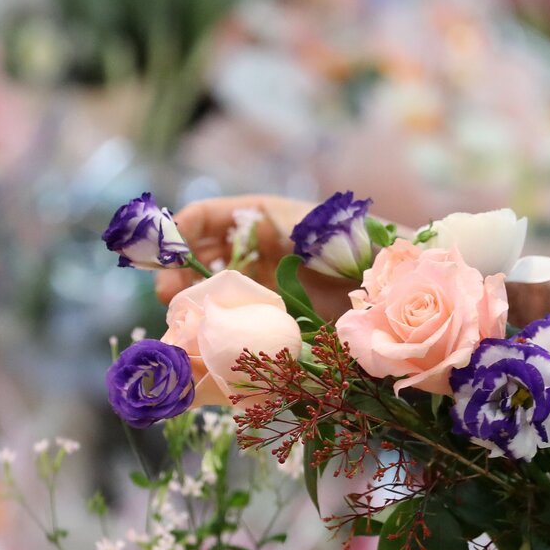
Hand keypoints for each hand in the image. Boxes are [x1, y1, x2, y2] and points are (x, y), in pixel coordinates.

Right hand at [156, 195, 360, 319]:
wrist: (384, 280)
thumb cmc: (349, 242)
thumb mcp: (304, 226)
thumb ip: (263, 227)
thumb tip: (204, 235)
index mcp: (256, 215)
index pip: (202, 217)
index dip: (177, 233)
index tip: (164, 256)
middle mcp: (252, 244)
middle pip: (197, 254)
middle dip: (177, 272)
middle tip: (170, 298)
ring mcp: (259, 276)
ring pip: (209, 286)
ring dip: (190, 300)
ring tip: (182, 319)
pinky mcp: (268, 307)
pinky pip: (232, 312)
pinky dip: (215, 322)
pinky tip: (205, 334)